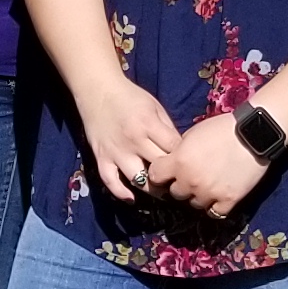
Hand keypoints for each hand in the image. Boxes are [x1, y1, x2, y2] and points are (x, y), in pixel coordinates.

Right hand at [74, 80, 184, 209]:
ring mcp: (116, 151)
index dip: (184, 158)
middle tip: (179, 183)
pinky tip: (131, 198)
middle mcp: (133, 141)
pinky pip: (110, 181)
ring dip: (151, 189)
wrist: (98, 90)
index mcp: (149, 125)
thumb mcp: (155, 107)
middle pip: (159, 168)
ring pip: (137, 180)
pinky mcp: (101, 157)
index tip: (190, 164)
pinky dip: (120, 192)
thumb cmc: (130, 97)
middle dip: (171, 177)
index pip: (173, 149)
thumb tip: (182, 151)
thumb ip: (168, 129)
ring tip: (160, 192)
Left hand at [155, 113, 267, 218]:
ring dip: (198, 196)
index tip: (166, 172)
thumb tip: (173, 162)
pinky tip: (218, 196)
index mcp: (179, 161)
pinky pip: (214, 213)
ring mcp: (209, 193)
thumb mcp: (193, 134)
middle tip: (192, 177)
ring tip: (209, 184)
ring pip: (194, 204)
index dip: (160, 174)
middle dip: (181, 185)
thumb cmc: (222, 128)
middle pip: (175, 193)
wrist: (253, 133)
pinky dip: (214, 206)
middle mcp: (190, 180)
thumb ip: (179, 151)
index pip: (154, 176)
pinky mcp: (228, 201)